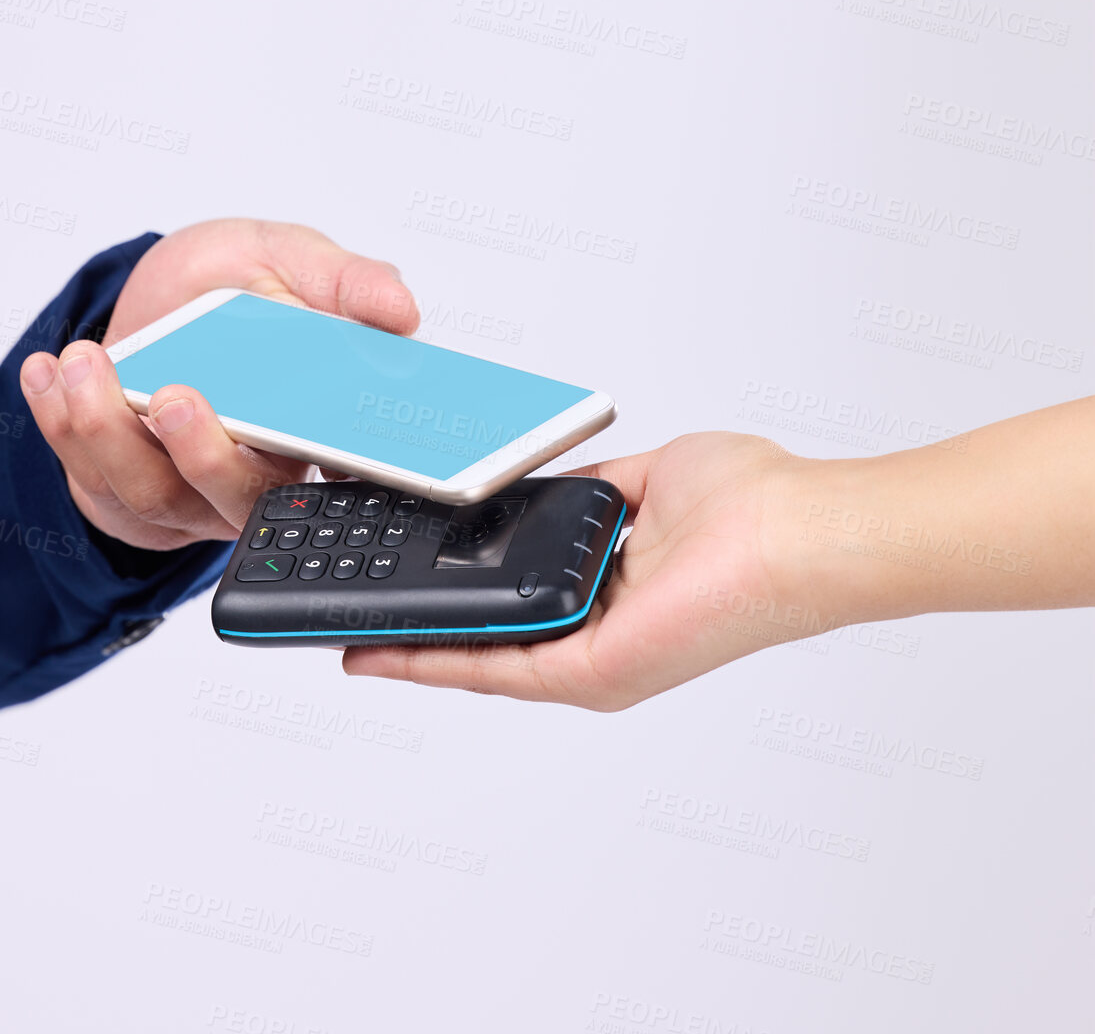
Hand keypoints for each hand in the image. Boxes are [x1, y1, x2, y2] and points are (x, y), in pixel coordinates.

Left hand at [19, 219, 417, 550]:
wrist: (162, 292)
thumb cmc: (239, 284)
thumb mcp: (297, 260)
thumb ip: (349, 282)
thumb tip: (402, 310)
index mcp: (313, 433)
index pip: (339, 479)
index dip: (329, 476)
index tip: (308, 439)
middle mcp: (251, 473)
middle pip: (238, 500)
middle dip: (203, 456)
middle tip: (180, 399)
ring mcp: (182, 489)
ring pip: (149, 490)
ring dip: (108, 429)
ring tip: (88, 363)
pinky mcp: (119, 489)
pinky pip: (86, 472)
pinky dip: (58, 418)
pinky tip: (50, 372)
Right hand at [343, 433, 822, 709]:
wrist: (798, 530)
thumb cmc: (755, 504)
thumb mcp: (648, 478)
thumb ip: (591, 488)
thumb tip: (547, 481)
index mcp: (611, 594)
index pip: (516, 600)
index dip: (459, 593)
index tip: (408, 577)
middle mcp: (599, 636)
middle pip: (488, 640)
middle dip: (418, 631)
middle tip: (356, 623)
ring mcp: (594, 661)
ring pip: (478, 662)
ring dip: (410, 653)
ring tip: (351, 642)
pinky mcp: (591, 672)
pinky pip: (493, 669)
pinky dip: (431, 664)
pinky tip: (384, 653)